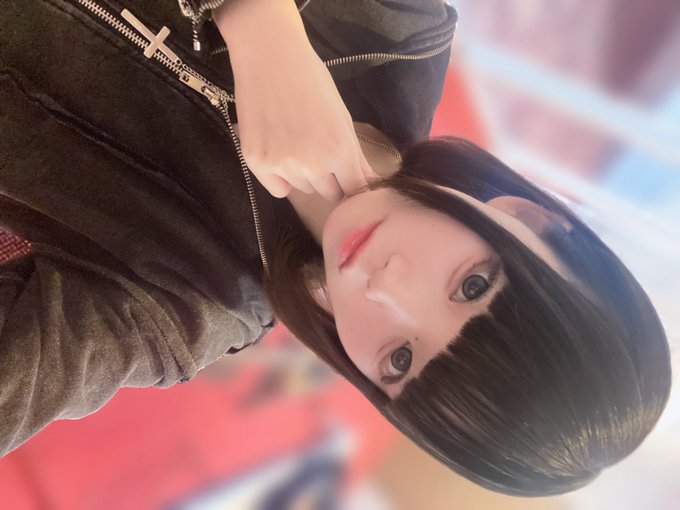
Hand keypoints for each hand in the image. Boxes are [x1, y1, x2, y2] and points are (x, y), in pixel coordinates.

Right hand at [214, 0, 376, 201]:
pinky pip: (278, 189)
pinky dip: (280, 178)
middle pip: (329, 193)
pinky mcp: (257, 163)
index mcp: (339, 151)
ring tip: (295, 142)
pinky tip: (278, 151)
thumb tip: (371, 184)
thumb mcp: (342, 118)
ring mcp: (283, 165)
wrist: (270, 56)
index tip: (346, 176)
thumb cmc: (313, 82)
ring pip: (304, 189)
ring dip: (304, 176)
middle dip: (329, 179)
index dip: (351, 184)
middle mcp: (312, 164)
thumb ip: (356, 157)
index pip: (354, 191)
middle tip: (317, 150)